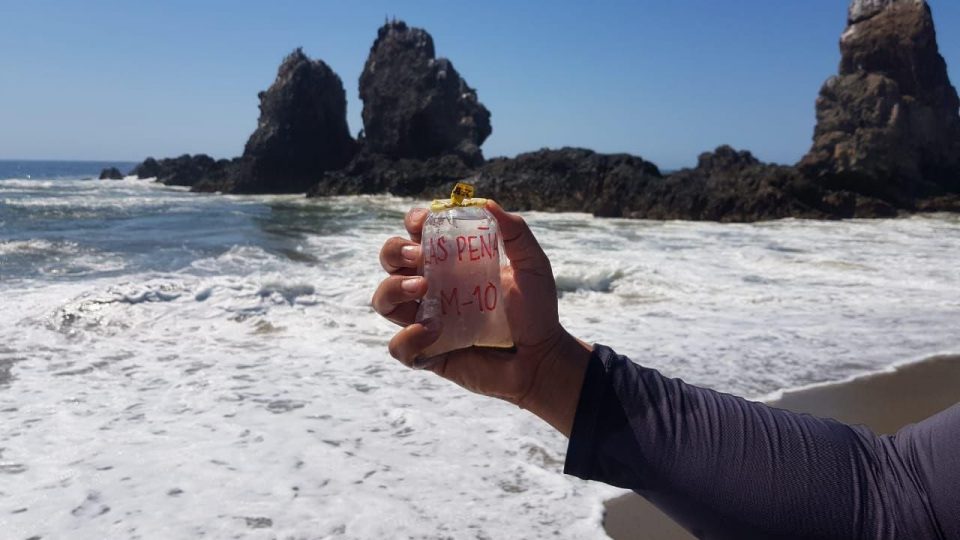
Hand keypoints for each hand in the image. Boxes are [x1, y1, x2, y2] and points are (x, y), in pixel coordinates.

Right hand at [372, 201, 591, 435]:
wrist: (541, 358)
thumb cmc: (536, 311)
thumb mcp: (532, 265)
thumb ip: (516, 233)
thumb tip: (487, 204)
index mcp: (451, 262)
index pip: (417, 234)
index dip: (412, 222)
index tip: (423, 223)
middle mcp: (432, 287)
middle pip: (390, 261)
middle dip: (394, 252)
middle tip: (418, 258)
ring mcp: (425, 319)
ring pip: (384, 300)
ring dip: (393, 289)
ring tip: (422, 290)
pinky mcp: (427, 352)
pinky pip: (399, 346)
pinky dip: (409, 338)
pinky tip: (434, 331)